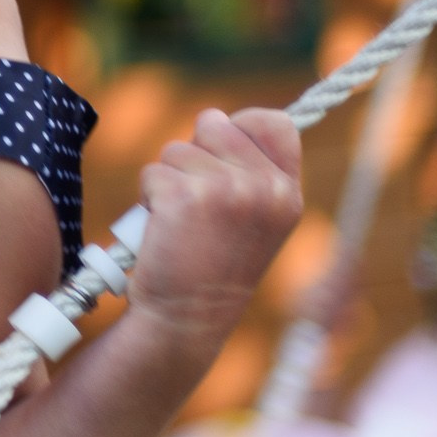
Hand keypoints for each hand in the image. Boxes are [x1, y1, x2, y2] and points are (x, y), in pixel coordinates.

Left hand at [124, 108, 303, 350]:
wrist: (188, 317)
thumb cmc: (212, 266)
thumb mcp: (255, 221)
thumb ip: (249, 173)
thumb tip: (213, 119)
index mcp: (288, 193)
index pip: (275, 122)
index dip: (240, 126)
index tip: (222, 150)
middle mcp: (265, 188)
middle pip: (215, 124)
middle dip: (193, 153)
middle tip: (195, 200)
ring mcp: (227, 190)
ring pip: (177, 148)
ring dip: (167, 179)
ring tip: (180, 221)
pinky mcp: (185, 196)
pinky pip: (152, 172)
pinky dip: (148, 197)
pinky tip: (163, 229)